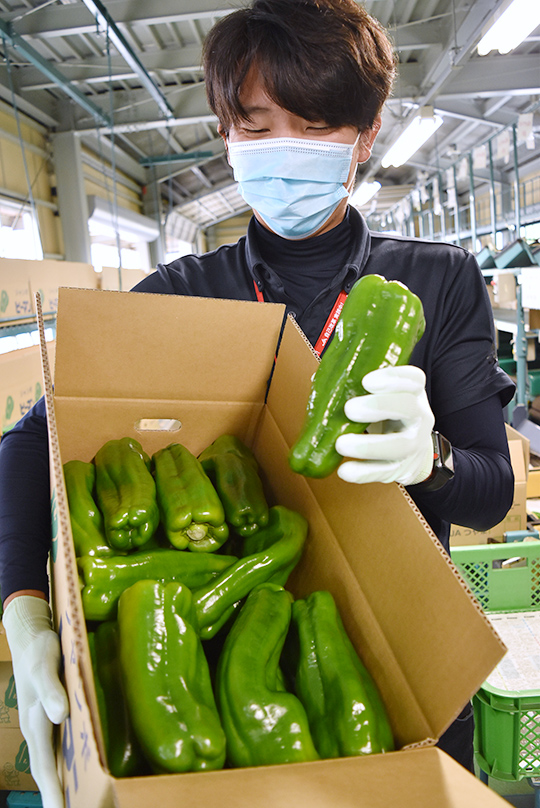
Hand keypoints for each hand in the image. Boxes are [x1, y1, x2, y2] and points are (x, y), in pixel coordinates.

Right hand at [3, 595, 68, 807]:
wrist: (29, 636)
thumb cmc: (39, 650)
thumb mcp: (46, 666)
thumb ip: (51, 690)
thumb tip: (59, 715)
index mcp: (35, 723)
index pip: (44, 767)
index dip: (54, 792)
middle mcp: (37, 730)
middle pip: (48, 771)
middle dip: (59, 795)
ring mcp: (41, 725)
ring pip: (52, 761)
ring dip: (62, 783)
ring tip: (79, 801)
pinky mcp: (49, 717)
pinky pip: (57, 747)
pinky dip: (64, 764)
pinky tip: (75, 770)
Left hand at [335, 365, 434, 485]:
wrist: (410, 450)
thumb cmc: (386, 415)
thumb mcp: (379, 397)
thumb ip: (354, 387)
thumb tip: (321, 383)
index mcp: (412, 392)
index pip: (413, 379)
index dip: (393, 378)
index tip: (367, 381)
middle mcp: (419, 416)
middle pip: (408, 407)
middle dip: (378, 406)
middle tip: (349, 409)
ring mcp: (414, 444)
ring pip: (399, 445)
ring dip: (369, 446)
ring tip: (341, 444)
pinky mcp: (404, 468)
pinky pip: (385, 472)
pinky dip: (364, 473)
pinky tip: (345, 470)